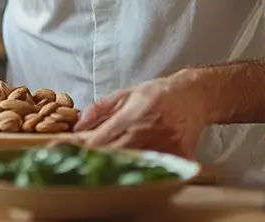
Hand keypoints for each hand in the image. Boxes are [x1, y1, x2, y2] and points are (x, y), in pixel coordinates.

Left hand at [73, 73, 211, 158]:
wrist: (193, 96)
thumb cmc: (157, 93)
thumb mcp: (126, 94)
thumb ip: (100, 109)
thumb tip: (78, 125)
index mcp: (133, 114)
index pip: (104, 137)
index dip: (85, 148)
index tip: (71, 153)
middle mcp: (149, 130)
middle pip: (117, 155)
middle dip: (99, 161)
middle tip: (86, 165)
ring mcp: (166, 144)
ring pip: (137, 164)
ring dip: (122, 167)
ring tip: (110, 168)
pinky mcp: (180, 155)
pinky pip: (159, 169)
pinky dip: (147, 171)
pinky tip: (139, 169)